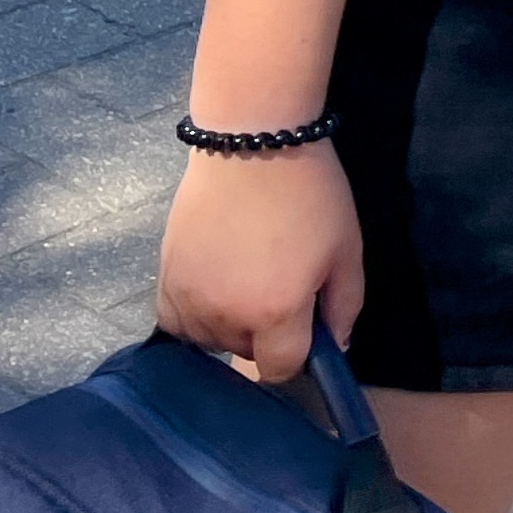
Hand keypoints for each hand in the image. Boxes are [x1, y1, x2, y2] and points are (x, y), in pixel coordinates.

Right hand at [157, 142, 363, 379]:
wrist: (253, 142)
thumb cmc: (310, 195)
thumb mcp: (346, 251)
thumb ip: (344, 308)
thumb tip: (334, 348)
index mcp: (275, 312)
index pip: (280, 369)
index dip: (297, 356)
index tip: (304, 329)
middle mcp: (225, 315)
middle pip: (244, 353)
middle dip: (265, 334)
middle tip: (278, 287)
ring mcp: (189, 297)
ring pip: (209, 340)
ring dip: (228, 325)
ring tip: (246, 281)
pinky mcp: (165, 275)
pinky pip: (174, 322)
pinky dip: (193, 316)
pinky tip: (213, 289)